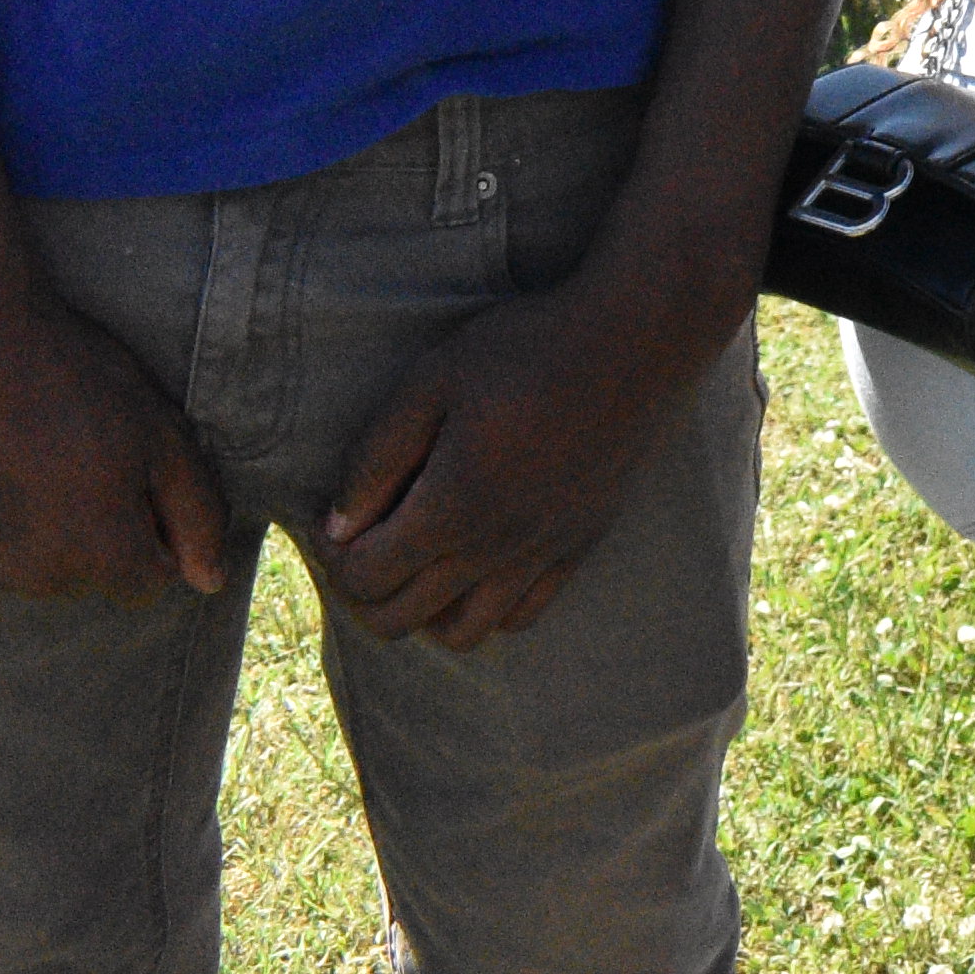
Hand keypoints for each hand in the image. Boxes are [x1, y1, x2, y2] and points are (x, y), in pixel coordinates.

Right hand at [0, 281, 230, 601]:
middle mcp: (40, 579)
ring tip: (23, 460)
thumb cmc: (71, 378)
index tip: (129, 477)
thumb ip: (196, 514)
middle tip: (71, 457)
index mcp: (105, 552)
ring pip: (29, 572)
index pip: (148, 580)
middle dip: (93, 532)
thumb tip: (210, 582)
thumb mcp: (160, 433)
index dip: (150, 528)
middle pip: (87, 576)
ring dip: (35, 534)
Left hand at [315, 280, 715, 650]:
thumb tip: (337, 527)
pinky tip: (480, 559)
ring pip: (463, 634)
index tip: (336, 519)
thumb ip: (375, 459)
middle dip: (366, 592)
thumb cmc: (528, 348)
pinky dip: (488, 606)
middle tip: (367, 543)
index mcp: (452, 507)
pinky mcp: (582, 543)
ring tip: (422, 560)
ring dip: (425, 610)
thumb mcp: (431, 381)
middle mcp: (496, 547)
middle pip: (400, 619)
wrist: (640, 339)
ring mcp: (543, 552)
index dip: (334, 556)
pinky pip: (523, 615)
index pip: (364, 577)